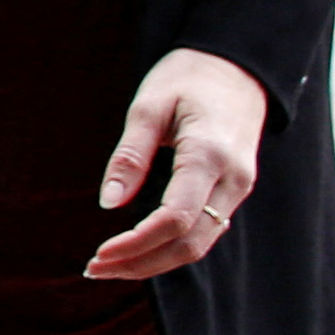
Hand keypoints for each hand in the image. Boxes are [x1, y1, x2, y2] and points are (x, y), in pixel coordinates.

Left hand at [88, 46, 266, 280]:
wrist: (238, 65)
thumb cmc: (188, 77)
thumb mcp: (148, 106)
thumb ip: (130, 155)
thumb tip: (109, 203)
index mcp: (210, 155)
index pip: (174, 218)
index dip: (135, 244)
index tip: (98, 254)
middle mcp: (233, 179)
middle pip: (190, 242)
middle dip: (142, 263)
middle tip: (94, 269)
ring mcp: (239, 187)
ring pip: (201, 243)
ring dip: (156, 261)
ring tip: (110, 265)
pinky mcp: (235, 189)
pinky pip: (207, 230)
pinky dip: (172, 246)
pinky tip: (139, 249)